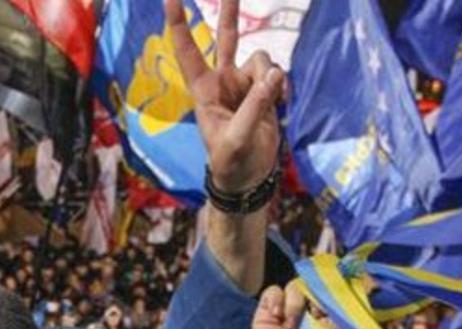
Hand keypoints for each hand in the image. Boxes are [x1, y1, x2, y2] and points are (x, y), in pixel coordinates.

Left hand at [166, 0, 284, 191]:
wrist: (248, 178)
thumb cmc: (231, 162)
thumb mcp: (238, 139)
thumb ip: (255, 106)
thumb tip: (274, 74)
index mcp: (204, 90)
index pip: (188, 51)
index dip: (179, 24)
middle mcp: (223, 81)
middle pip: (226, 36)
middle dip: (229, 11)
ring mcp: (244, 84)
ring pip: (261, 59)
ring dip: (271, 76)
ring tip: (274, 102)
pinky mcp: (263, 92)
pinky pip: (276, 75)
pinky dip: (281, 86)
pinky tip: (281, 105)